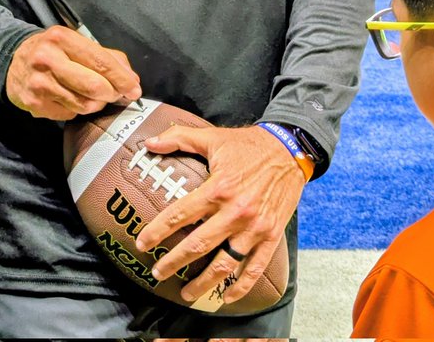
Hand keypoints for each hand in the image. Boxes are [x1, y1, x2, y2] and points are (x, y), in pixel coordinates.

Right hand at [6, 25, 141, 120]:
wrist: (12, 60)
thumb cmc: (53, 50)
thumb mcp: (76, 42)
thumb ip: (106, 56)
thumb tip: (132, 79)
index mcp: (62, 38)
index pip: (100, 61)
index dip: (121, 78)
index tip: (134, 89)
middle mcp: (48, 59)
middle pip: (93, 86)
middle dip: (111, 93)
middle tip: (117, 94)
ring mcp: (39, 84)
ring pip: (83, 104)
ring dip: (95, 103)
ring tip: (93, 95)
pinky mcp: (34, 104)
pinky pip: (68, 114)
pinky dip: (77, 109)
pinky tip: (71, 98)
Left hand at [135, 124, 305, 306]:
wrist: (290, 149)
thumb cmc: (248, 144)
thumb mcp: (213, 137)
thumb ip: (180, 138)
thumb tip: (149, 143)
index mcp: (218, 187)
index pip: (180, 214)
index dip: (157, 231)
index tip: (142, 243)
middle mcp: (235, 211)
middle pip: (198, 245)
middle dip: (173, 262)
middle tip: (157, 272)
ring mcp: (254, 227)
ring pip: (224, 264)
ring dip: (203, 282)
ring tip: (186, 292)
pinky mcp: (271, 235)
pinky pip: (254, 268)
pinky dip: (240, 286)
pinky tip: (226, 297)